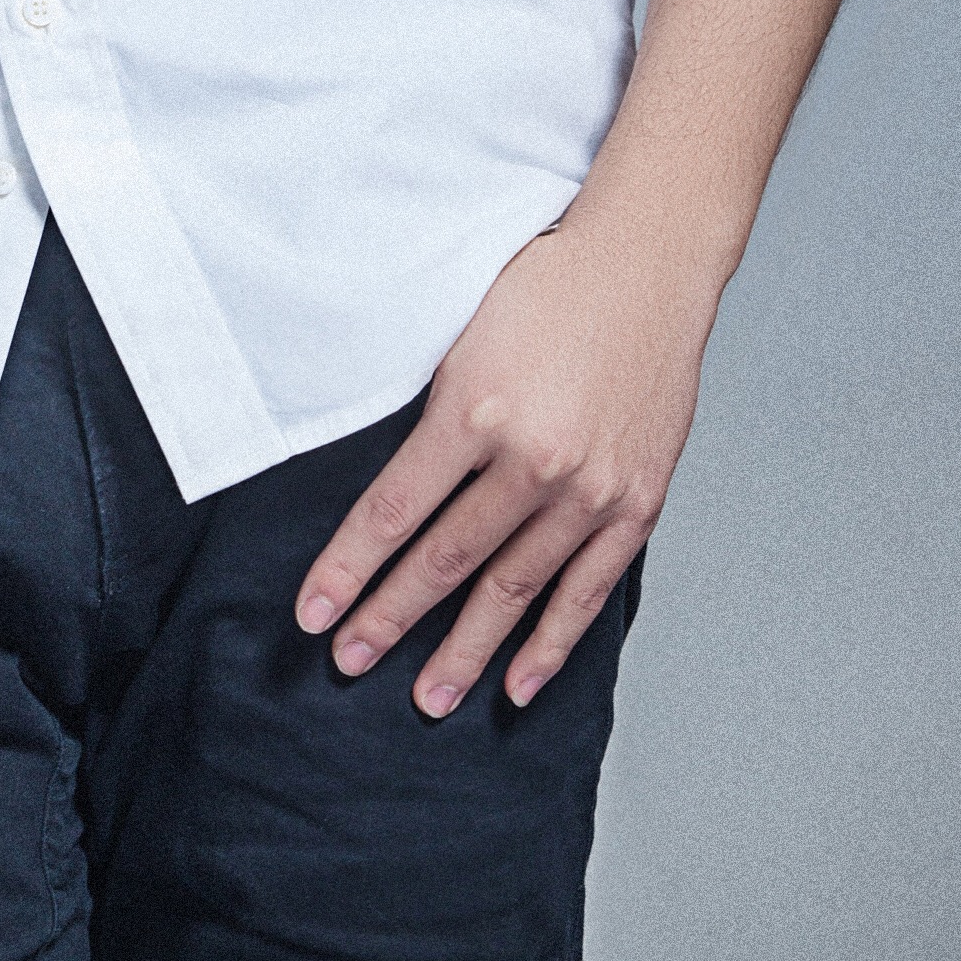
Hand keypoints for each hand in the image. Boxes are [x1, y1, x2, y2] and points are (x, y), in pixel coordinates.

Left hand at [293, 208, 715, 714]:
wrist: (647, 263)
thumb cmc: (548, 284)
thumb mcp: (464, 333)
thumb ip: (434, 414)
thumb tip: (391, 490)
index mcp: (476, 408)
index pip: (394, 511)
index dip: (347, 569)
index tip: (313, 614)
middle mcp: (532, 459)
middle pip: (444, 561)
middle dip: (390, 618)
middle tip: (349, 662)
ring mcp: (588, 490)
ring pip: (512, 589)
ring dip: (464, 649)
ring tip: (427, 697)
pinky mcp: (635, 504)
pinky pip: (585, 591)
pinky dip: (550, 642)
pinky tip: (519, 682)